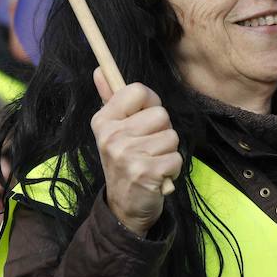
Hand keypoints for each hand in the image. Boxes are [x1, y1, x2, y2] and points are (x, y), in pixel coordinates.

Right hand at [91, 68, 182, 236]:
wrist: (125, 206)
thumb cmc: (124, 161)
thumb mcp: (112, 130)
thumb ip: (109, 98)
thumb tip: (99, 69)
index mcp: (103, 121)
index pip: (138, 90)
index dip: (150, 102)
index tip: (145, 117)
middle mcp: (112, 136)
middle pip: (161, 114)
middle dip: (161, 132)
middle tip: (147, 148)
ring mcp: (128, 155)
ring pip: (171, 136)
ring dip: (168, 152)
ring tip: (152, 162)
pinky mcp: (146, 172)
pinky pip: (176, 158)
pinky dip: (172, 169)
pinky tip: (157, 176)